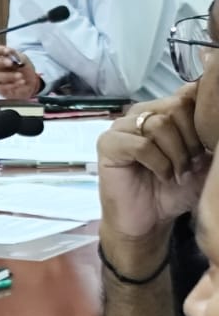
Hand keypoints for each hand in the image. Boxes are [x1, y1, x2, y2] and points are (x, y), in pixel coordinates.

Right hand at [0, 46, 41, 98]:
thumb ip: (16, 55)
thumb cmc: (23, 69)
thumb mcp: (23, 59)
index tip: (7, 51)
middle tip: (10, 63)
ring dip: (7, 75)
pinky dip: (11, 85)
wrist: (30, 84)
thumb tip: (9, 53)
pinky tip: (21, 82)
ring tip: (20, 76)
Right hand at [98, 84, 207, 263]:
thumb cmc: (175, 190)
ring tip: (177, 173)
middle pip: (176, 107)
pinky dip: (158, 163)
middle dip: (191, 140)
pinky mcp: (108, 144)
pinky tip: (161, 176)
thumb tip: (216, 114)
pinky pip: (141, 144)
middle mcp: (141, 113)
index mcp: (163, 111)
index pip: (187, 94)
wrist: (148, 220)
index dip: (201, 121)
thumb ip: (208, 137)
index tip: (203, 149)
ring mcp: (122, 127)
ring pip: (159, 124)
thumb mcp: (203, 161)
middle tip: (191, 164)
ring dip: (176, 155)